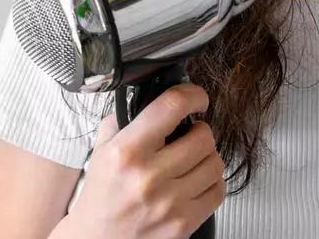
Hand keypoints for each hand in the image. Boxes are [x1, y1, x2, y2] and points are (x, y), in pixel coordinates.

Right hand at [64, 83, 225, 238]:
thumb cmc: (101, 197)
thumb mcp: (100, 152)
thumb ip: (122, 121)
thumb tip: (151, 96)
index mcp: (125, 152)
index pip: (171, 107)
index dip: (192, 95)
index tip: (197, 98)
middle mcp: (148, 177)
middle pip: (203, 137)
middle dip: (200, 132)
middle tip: (190, 136)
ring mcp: (168, 203)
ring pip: (215, 163)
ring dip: (207, 157)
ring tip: (191, 161)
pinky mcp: (183, 223)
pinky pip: (218, 190)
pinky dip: (211, 183)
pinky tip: (195, 182)